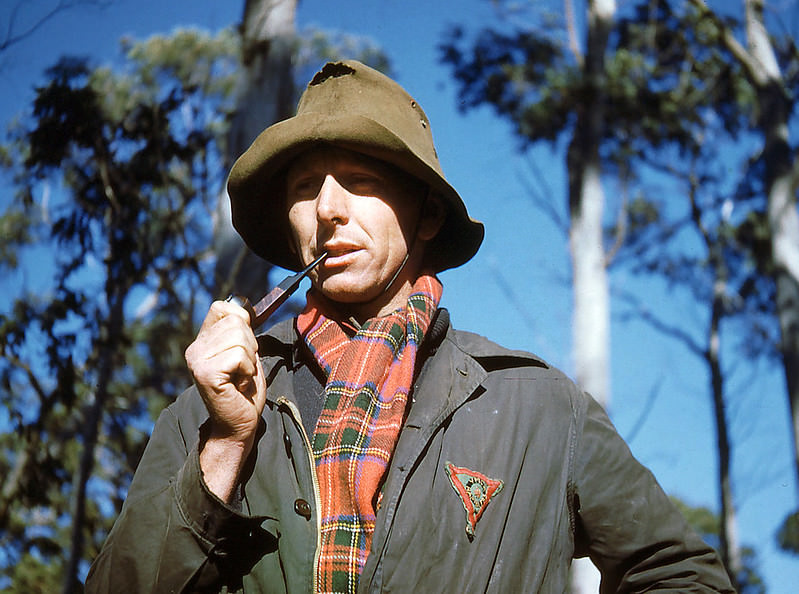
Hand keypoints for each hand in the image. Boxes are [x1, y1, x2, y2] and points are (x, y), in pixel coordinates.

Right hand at [184, 300, 266, 500]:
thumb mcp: (244, 354)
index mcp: (202, 341)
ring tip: (240, 377)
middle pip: (237, 322)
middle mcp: (195, 349)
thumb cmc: (243, 392)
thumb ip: (240, 332)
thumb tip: (243, 310)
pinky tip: (238, 385)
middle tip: (243, 369)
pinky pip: (239, 356)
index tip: (244, 346)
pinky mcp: (206, 373)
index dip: (242, 321)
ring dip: (249, 360)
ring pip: (240, 338)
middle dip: (250, 345)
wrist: (237, 425)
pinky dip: (247, 371)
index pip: (222, 307)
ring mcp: (198, 360)